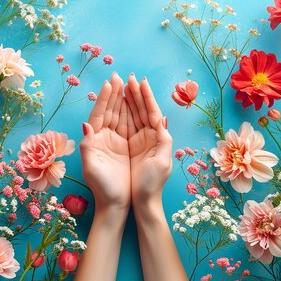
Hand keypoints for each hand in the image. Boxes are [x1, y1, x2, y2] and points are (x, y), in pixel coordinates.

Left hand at [80, 73, 130, 210]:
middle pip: (110, 110)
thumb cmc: (103, 187)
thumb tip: (86, 125)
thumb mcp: (91, 167)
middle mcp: (104, 137)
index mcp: (94, 139)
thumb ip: (87, 145)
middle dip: (114, 93)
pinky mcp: (125, 147)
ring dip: (123, 99)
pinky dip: (132, 112)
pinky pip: (129, 124)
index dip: (104, 98)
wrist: (115, 204)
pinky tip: (135, 102)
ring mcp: (115, 141)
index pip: (99, 113)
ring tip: (127, 84)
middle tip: (119, 76)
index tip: (110, 82)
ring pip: (120, 115)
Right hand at [124, 75, 171, 204]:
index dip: (146, 97)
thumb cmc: (151, 184)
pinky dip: (121, 112)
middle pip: (141, 110)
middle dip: (135, 93)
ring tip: (122, 84)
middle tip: (127, 77)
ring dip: (128, 99)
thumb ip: (163, 139)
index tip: (140, 81)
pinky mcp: (128, 146)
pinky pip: (124, 125)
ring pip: (132, 115)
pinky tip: (117, 103)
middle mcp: (148, 136)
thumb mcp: (162, 163)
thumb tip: (162, 118)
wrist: (141, 203)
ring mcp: (138, 141)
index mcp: (158, 138)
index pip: (152, 112)